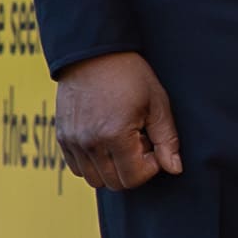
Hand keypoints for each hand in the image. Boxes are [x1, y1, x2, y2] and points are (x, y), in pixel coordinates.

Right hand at [55, 52, 183, 191]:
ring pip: (94, 179)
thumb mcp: (157, 103)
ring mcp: (73, 142)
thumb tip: (174, 169)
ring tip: (122, 140)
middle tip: (139, 141)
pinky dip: (93, 163)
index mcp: (115, 135)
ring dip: (112, 168)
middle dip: (133, 168)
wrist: (93, 54)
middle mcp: (90, 143)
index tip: (153, 145)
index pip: (134, 178)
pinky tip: (105, 140)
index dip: (151, 166)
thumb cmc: (130, 75)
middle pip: (114, 183)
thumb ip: (167, 139)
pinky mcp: (62, 138)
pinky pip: (77, 168)